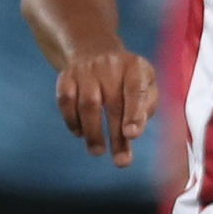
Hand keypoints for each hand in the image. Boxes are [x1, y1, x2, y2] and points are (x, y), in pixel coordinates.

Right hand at [55, 48, 157, 165]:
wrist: (95, 52)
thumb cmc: (127, 80)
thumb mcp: (146, 87)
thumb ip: (146, 108)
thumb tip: (132, 133)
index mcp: (135, 66)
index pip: (135, 89)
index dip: (134, 112)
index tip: (132, 135)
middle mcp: (109, 64)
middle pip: (112, 103)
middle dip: (116, 135)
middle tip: (121, 161)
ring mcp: (86, 69)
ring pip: (88, 104)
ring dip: (93, 132)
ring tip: (98, 151)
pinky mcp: (66, 76)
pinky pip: (65, 101)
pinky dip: (72, 121)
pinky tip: (80, 133)